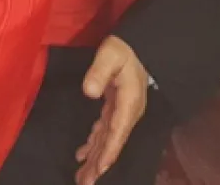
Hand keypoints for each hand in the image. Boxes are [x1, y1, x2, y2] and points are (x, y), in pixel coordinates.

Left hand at [76, 35, 149, 183]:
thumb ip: (98, 72)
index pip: (117, 133)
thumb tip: (89, 91)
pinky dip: (94, 144)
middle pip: (112, 144)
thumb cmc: (124, 51)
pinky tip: (83, 154)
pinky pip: (104, 132)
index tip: (99, 170)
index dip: (108, 152)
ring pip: (107, 141)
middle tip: (84, 183)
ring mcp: (123, 113)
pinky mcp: (116, 110)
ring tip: (82, 176)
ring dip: (95, 158)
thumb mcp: (110, 55)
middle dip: (98, 164)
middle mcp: (127, 114)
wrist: (138, 48)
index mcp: (128, 104)